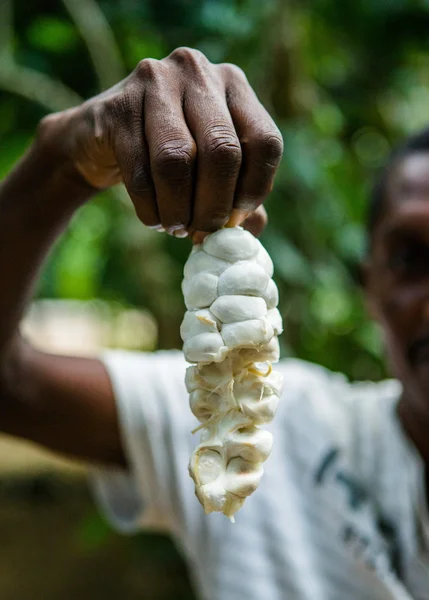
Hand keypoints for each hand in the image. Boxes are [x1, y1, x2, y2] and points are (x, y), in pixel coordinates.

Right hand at [39, 47, 282, 236]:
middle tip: (203, 233)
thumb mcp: (211, 173)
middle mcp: (198, 73)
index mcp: (234, 85)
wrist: (99, 139)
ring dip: (178, 210)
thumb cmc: (169, 159)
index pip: (264, 141)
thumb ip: (238, 198)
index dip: (254, 189)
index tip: (234, 219)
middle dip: (214, 206)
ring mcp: (155, 82)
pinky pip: (139, 169)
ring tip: (176, 228)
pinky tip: (153, 219)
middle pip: (222, 151)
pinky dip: (150, 207)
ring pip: (177, 160)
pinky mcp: (118, 106)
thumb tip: (251, 229)